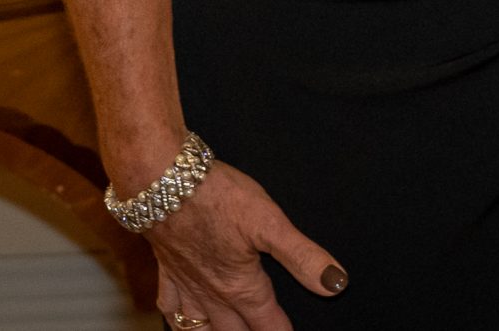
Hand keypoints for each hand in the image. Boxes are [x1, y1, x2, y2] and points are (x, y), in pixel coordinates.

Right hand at [147, 162, 344, 329]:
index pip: (268, 324)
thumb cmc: (218, 199)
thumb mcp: (270, 224)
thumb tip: (335, 284)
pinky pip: (171, 309)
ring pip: (199, 329)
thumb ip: (302, 257)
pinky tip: (183, 322)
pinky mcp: (167, 271)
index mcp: (241, 286)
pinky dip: (179, 322)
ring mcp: (187, 285)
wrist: (163, 183)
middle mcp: (212, 294)